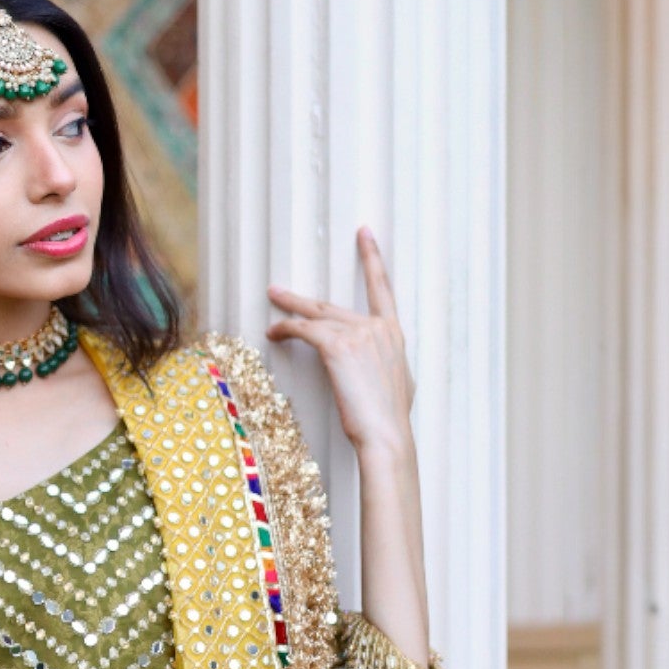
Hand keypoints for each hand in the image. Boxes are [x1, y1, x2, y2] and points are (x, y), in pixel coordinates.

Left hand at [267, 227, 415, 459]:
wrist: (386, 435)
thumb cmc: (389, 419)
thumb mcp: (398, 384)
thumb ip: (386, 364)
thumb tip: (379, 366)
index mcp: (394, 334)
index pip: (382, 288)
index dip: (372, 258)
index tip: (364, 233)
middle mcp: (377, 328)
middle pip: (330, 306)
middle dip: (300, 300)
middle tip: (278, 290)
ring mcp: (358, 334)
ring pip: (314, 315)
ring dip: (288, 311)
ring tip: (270, 302)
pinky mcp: (336, 345)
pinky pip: (303, 329)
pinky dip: (285, 329)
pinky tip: (274, 332)